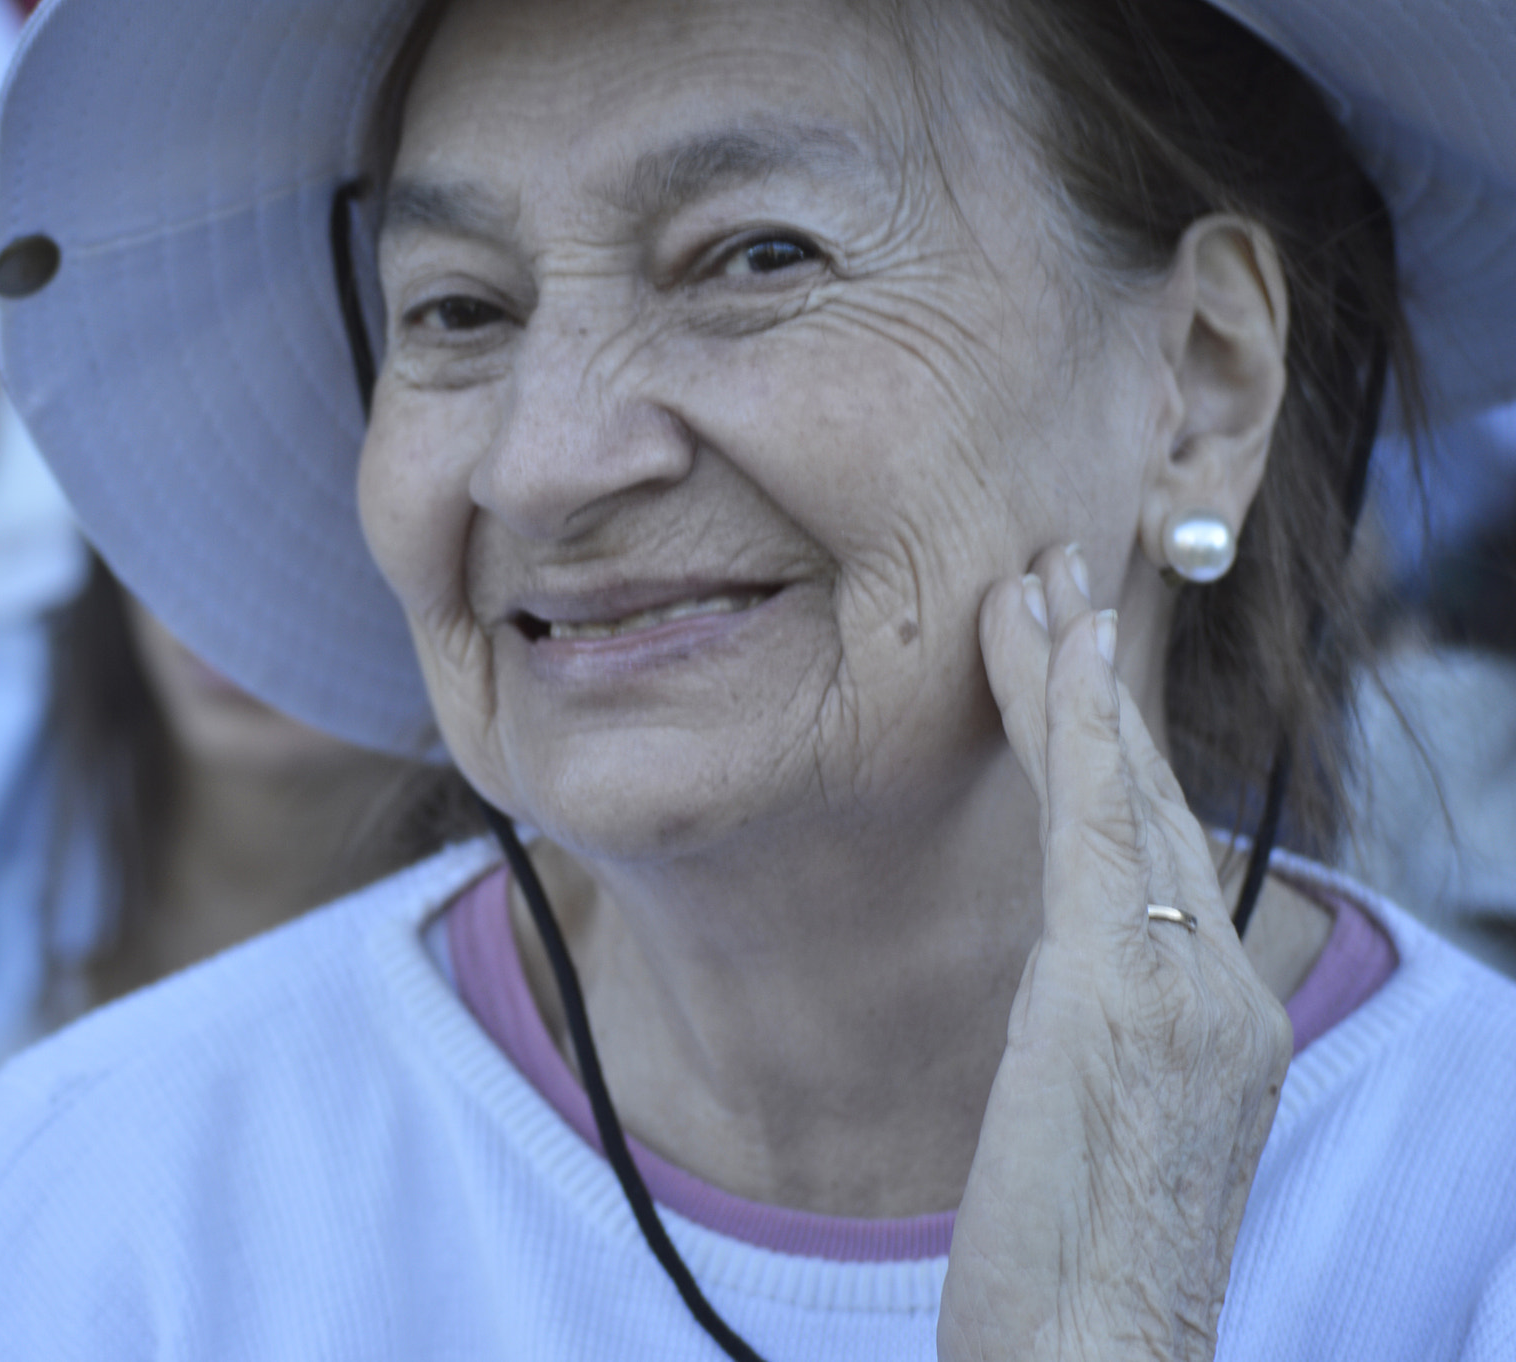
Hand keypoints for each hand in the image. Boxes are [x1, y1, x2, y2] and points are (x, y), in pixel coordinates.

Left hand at [938, 544, 1291, 1361]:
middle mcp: (1220, 990)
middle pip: (1151, 798)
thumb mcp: (1084, 1124)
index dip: (1116, 741)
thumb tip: (1058, 970)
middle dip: (1099, 680)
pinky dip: (1079, 729)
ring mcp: (1187, 990)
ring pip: (1128, 795)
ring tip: (1035, 577)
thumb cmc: (1073, 1275)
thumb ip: (1090, 1024)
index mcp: (1215, 1018)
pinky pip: (1101, 831)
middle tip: (1055, 571)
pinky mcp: (1127, 998)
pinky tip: (1054, 649)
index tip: (1074, 650)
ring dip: (1076, 675)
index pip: (1158, 844)